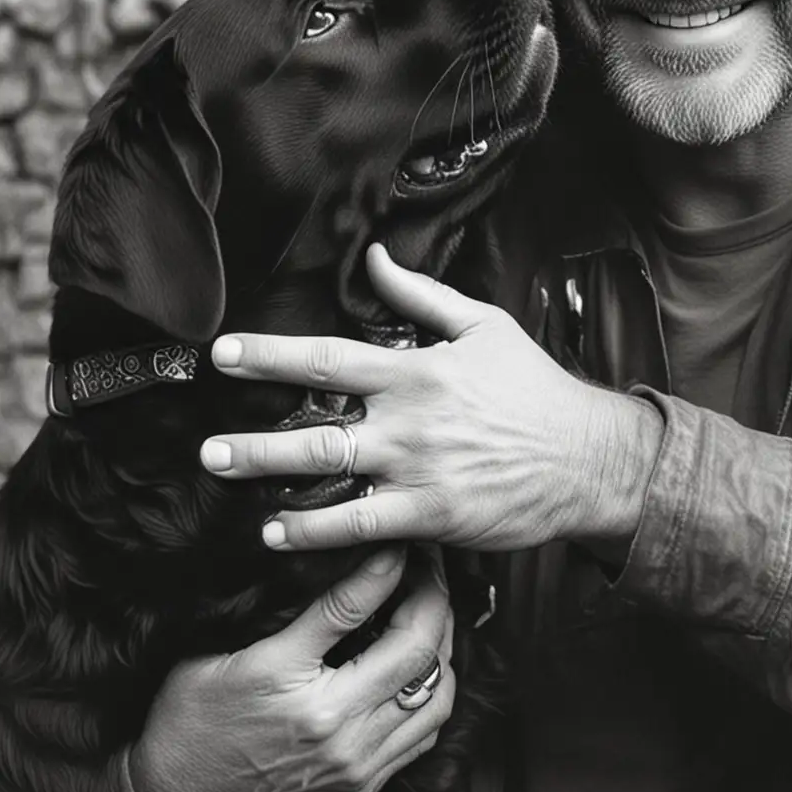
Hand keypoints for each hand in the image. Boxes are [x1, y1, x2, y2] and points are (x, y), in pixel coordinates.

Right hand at [127, 544, 453, 791]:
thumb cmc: (196, 718)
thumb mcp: (235, 653)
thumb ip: (300, 615)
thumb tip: (350, 560)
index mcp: (290, 686)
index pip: (354, 607)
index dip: (386, 566)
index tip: (400, 545)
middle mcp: (334, 729)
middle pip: (417, 650)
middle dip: (433, 599)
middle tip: (428, 572)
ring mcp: (355, 764)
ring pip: (437, 693)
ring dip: (444, 646)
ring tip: (431, 614)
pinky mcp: (364, 786)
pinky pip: (426, 732)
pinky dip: (434, 690)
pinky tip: (423, 665)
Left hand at [198, 244, 663, 553]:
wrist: (588, 457)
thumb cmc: (536, 390)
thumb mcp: (485, 326)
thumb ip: (421, 295)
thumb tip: (373, 257)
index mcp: (418, 370)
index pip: (329, 357)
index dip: (270, 354)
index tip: (221, 354)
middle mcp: (409, 420)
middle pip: (314, 425)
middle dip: (252, 434)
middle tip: (202, 443)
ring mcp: (418, 470)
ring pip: (328, 474)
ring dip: (267, 476)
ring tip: (222, 477)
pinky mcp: (432, 514)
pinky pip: (360, 525)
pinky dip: (314, 531)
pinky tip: (275, 533)